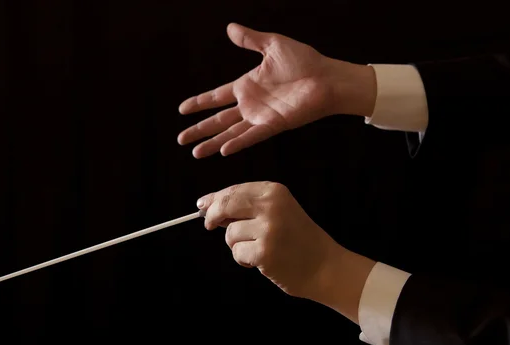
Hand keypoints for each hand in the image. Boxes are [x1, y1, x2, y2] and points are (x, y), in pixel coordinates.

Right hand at [178, 23, 375, 157]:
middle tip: (180, 139)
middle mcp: (251, 104)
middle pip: (218, 120)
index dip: (199, 103)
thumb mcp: (273, 45)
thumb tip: (230, 27)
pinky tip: (223, 151)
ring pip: (230, 133)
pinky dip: (238, 143)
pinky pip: (252, 136)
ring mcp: (261, 117)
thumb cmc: (305, 61)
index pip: (217, 97)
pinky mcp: (274, 125)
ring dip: (213, 142)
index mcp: (248, 85)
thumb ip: (250, 39)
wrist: (328, 78)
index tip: (182, 109)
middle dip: (200, 129)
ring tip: (195, 152)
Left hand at [197, 182, 374, 322]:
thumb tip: (209, 207)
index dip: (215, 199)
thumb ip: (247, 207)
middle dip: (212, 215)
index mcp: (275, 192)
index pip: (234, 190)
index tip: (202, 205)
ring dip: (237, 244)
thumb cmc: (297, 240)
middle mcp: (271, 206)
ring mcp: (268, 230)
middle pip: (225, 205)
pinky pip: (237, 253)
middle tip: (209, 225)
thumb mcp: (278, 211)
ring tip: (258, 248)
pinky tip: (261, 260)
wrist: (325, 266)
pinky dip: (244, 259)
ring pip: (229, 234)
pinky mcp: (264, 252)